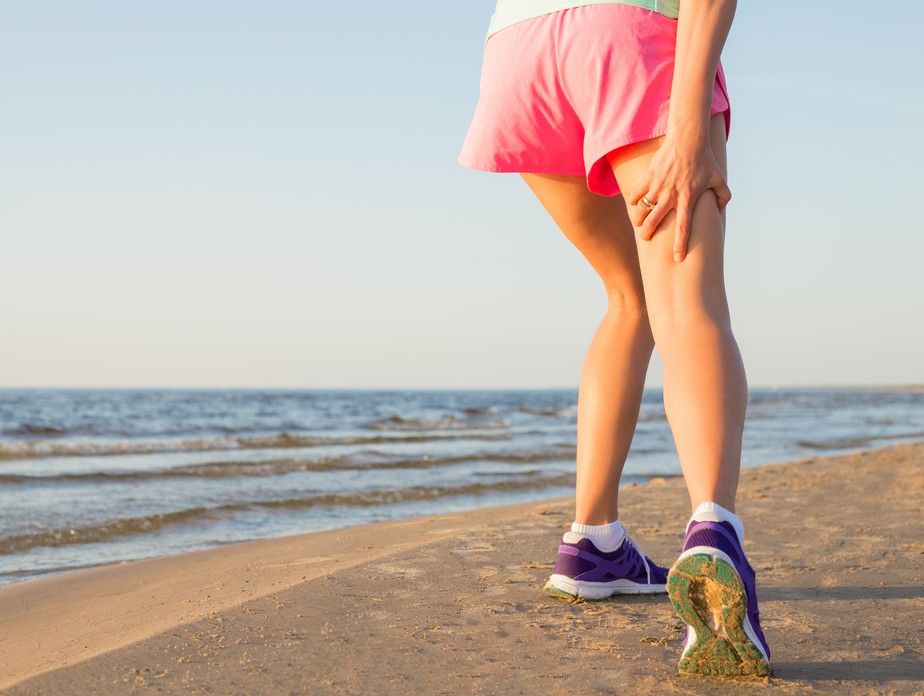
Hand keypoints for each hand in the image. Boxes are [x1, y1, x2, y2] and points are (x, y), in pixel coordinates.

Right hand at [626, 132, 730, 261]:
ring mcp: (658, 186)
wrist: (688, 139)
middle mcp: (671, 195)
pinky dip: (633, 201)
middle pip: (654, 222)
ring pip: (641, 210)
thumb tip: (722, 209)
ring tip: (639, 223)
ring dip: (638, 220)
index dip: (680, 245)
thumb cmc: (705, 159)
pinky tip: (635, 204)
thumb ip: (723, 196)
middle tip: (646, 238)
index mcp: (688, 199)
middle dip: (647, 234)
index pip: (684, 228)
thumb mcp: (719, 178)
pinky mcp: (648, 177)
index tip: (677, 259)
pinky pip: (635, 194)